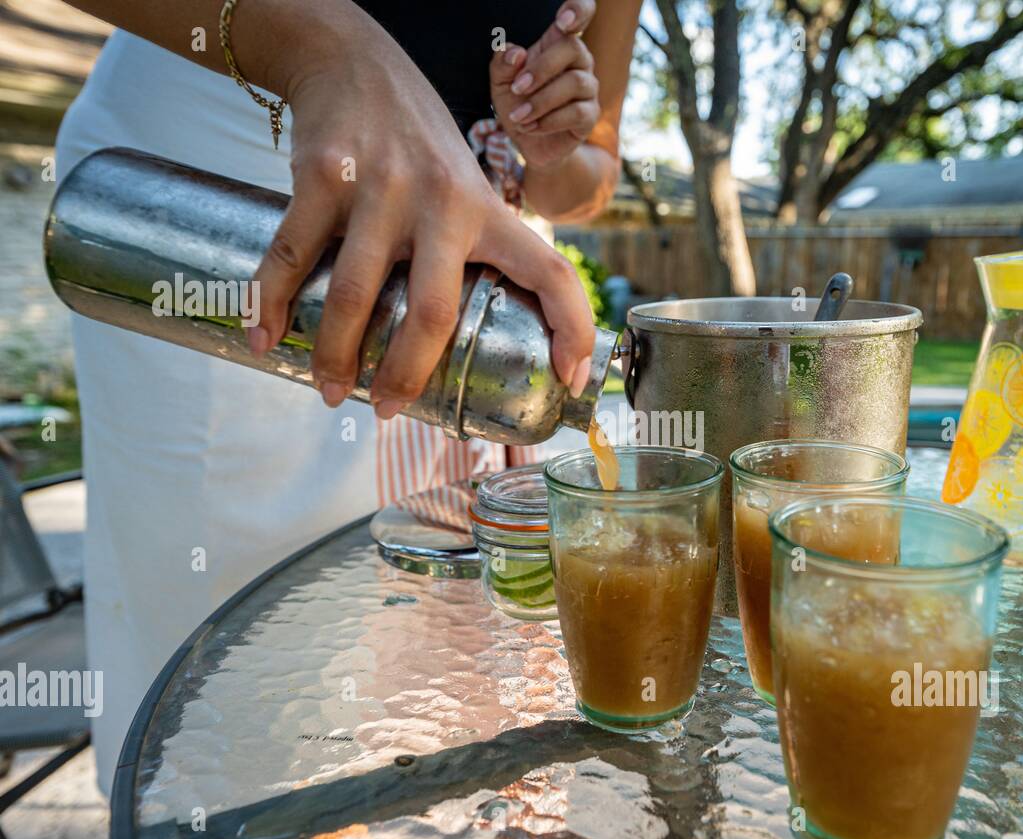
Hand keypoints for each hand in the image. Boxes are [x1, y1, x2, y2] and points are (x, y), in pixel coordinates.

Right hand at [247, 11, 595, 417]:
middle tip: (386, 410)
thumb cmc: (419, 147)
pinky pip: (292, 255)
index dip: (575, 328)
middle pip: (432, 313)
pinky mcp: (323, 175)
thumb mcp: (467, 187)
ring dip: (336, 355)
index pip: (551, 272)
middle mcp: (443, 202)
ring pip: (353, 296)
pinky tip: (266, 338)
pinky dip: (272, 303)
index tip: (571, 380)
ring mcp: (381, 188)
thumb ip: (475, 249)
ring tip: (330, 390)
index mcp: (489, 212)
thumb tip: (465, 337)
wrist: (355, 62)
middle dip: (406, 376)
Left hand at [490, 0, 599, 168]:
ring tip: (518, 116)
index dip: (578, 9)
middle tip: (517, 88)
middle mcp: (578, 61)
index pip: (579, 14)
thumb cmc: (517, 103)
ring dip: (540, 101)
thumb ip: (502, 64)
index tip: (564, 19)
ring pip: (575, 83)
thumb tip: (517, 54)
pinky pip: (576, 113)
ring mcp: (588, 88)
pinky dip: (548, 122)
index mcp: (557, 43)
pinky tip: (530, 127)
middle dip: (541, 69)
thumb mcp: (501, 82)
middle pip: (572, 48)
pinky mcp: (590, 115)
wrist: (526, 142)